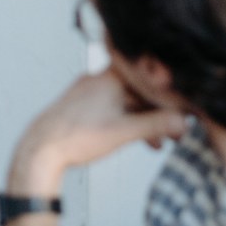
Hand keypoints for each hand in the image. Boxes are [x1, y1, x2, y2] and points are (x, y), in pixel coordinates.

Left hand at [7, 68, 187, 196]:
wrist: (41, 149)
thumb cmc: (76, 137)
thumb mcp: (124, 132)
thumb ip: (156, 125)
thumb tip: (182, 122)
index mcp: (109, 78)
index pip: (148, 77)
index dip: (169, 93)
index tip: (184, 109)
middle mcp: (98, 80)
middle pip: (139, 91)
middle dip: (159, 113)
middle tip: (177, 133)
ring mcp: (90, 92)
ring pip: (127, 102)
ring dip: (145, 120)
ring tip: (160, 143)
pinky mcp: (83, 105)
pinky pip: (114, 108)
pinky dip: (128, 122)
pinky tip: (139, 141)